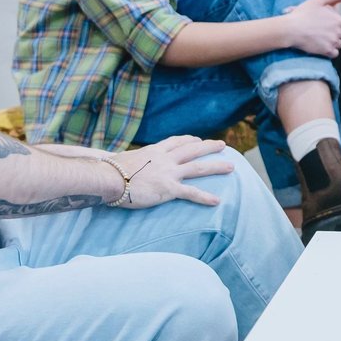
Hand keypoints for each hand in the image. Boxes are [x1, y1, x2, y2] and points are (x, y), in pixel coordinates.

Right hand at [116, 135, 234, 208]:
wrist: (108, 178)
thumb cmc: (108, 171)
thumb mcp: (121, 160)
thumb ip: (128, 161)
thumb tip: (118, 163)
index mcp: (153, 151)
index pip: (175, 142)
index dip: (189, 140)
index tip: (197, 139)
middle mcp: (164, 159)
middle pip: (192, 149)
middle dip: (209, 146)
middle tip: (223, 145)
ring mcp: (169, 173)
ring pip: (198, 167)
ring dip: (216, 166)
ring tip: (231, 167)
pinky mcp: (169, 188)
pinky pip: (191, 193)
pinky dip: (205, 197)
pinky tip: (216, 201)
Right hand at [280, 0, 340, 56]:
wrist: (290, 29)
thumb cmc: (302, 14)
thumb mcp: (318, 0)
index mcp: (338, 20)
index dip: (336, 23)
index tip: (327, 23)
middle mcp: (338, 31)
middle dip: (336, 33)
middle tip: (323, 31)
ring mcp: (332, 42)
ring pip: (339, 44)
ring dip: (333, 42)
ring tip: (322, 38)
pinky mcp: (326, 51)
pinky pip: (335, 54)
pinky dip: (330, 51)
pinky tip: (322, 46)